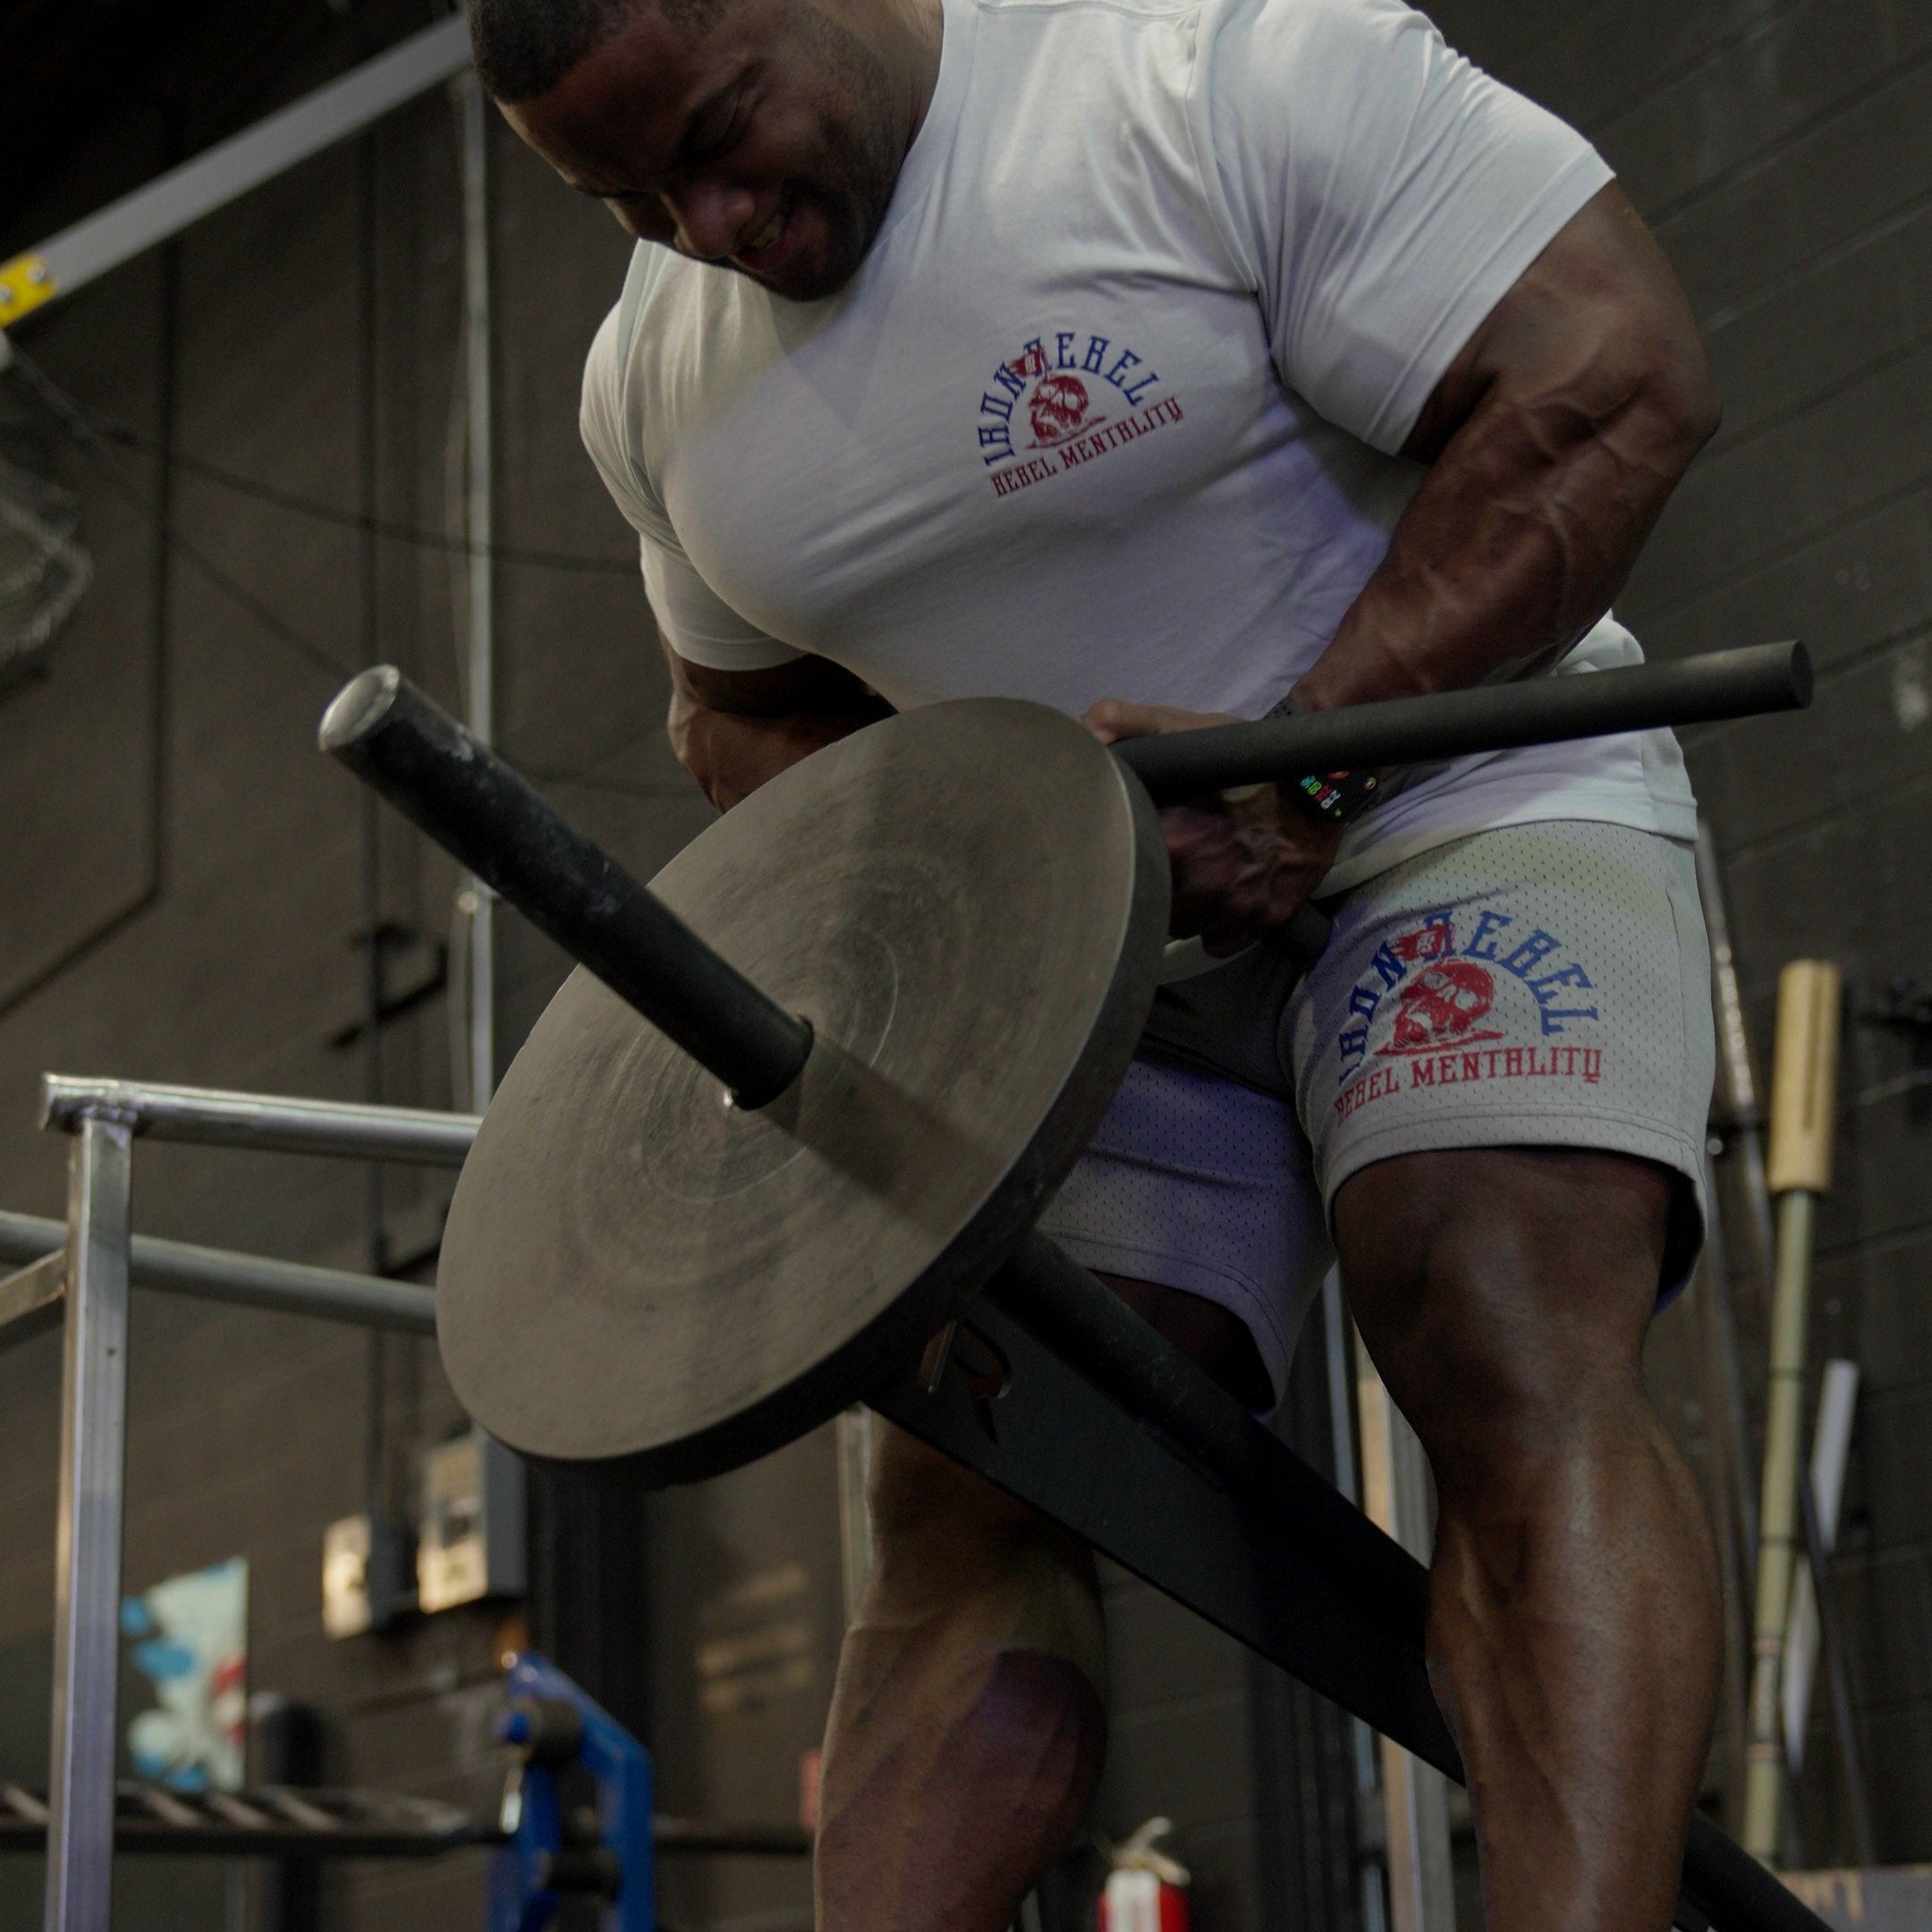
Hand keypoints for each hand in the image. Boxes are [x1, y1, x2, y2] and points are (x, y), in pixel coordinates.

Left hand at [1083, 698, 1343, 955]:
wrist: (1321, 777)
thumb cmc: (1244, 753)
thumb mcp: (1181, 725)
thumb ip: (1124, 722)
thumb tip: (1085, 732)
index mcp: (1170, 837)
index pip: (1115, 869)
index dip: (1113, 857)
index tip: (1121, 844)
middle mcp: (1201, 881)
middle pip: (1145, 903)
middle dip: (1146, 882)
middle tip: (1159, 854)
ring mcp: (1233, 906)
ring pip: (1178, 925)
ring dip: (1179, 905)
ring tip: (1190, 870)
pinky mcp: (1261, 920)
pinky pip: (1215, 941)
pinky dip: (1212, 923)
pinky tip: (1216, 892)